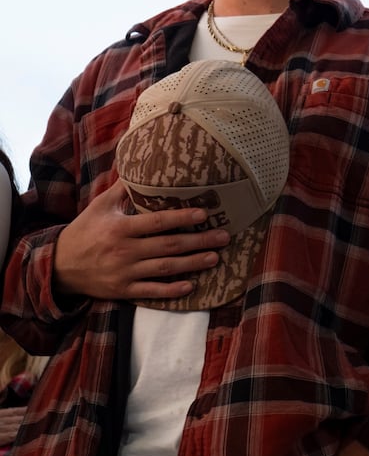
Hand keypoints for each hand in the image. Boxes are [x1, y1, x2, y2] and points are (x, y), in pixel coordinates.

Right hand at [53, 178, 229, 300]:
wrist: (58, 267)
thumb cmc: (84, 231)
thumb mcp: (100, 206)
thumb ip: (123, 189)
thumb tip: (141, 164)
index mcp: (120, 228)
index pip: (157, 222)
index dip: (182, 219)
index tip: (205, 214)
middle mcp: (124, 251)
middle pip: (168, 246)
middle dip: (199, 241)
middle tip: (224, 236)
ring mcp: (125, 273)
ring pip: (165, 269)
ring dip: (193, 264)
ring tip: (215, 257)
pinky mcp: (123, 291)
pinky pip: (151, 291)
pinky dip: (172, 290)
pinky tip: (191, 285)